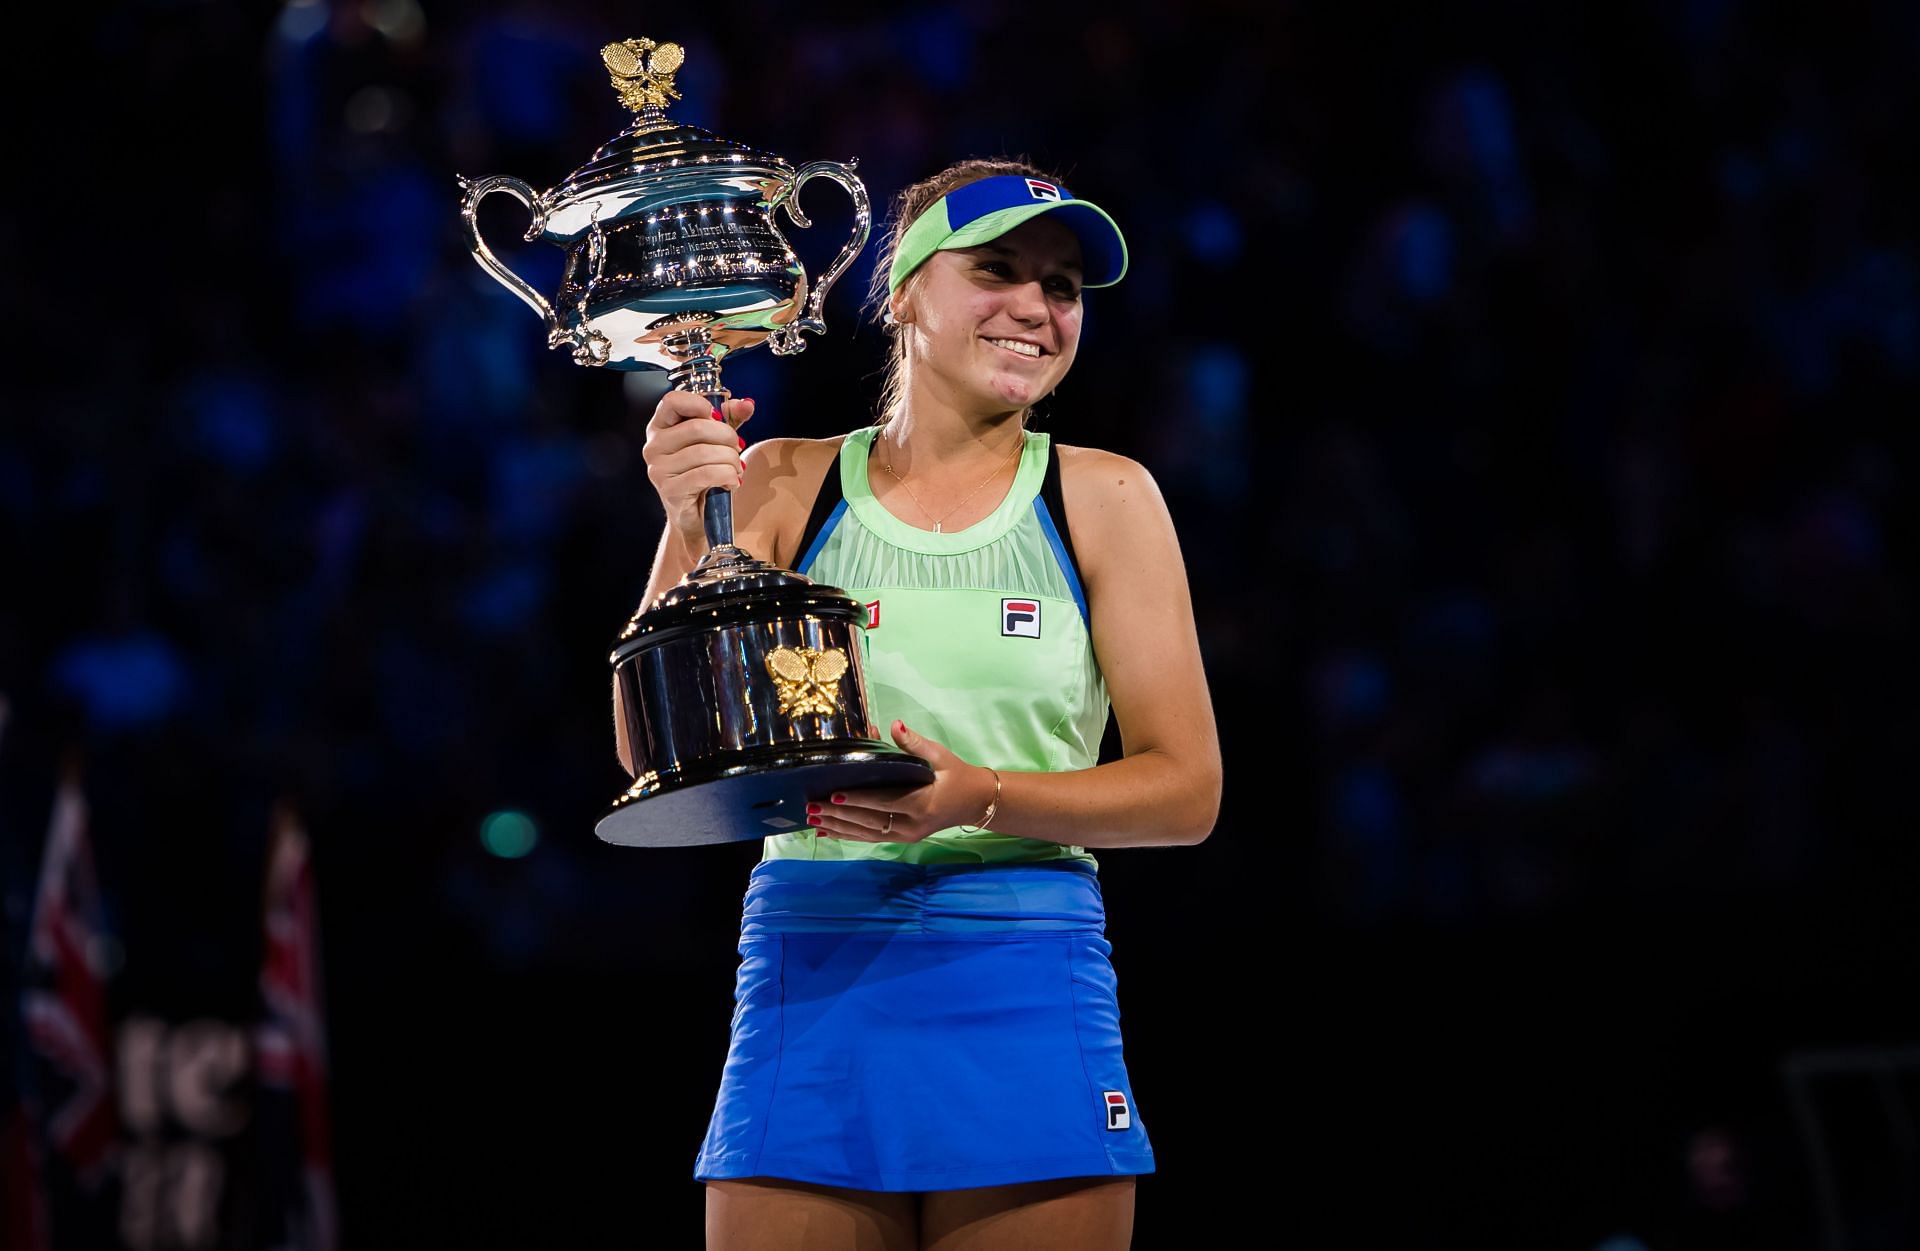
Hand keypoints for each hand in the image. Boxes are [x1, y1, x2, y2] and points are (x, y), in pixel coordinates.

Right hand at [641, 392, 754, 544]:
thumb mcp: (717, 441)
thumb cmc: (704, 474)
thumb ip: (730, 419)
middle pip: (697, 427)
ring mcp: (659, 469)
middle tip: (737, 448)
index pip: (672, 401)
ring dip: (730, 460)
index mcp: (660, 427)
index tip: (717, 416)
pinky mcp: (670, 489)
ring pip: (704, 452)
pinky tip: (730, 482)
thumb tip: (747, 405)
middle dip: (727, 437)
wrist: (696, 515)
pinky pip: (706, 474)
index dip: (699, 403)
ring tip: (736, 468)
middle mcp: (654, 446)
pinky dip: (727, 476)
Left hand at [807, 721, 995, 841]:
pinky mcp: (903, 838)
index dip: (858, 800)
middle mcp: (912, 825)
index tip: (835, 795)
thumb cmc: (957, 775)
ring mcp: (907, 835)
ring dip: (838, 827)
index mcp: (922, 803)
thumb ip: (914, 743)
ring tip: (812, 820)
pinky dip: (847, 835)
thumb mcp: (940, 756)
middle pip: (870, 821)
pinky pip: (871, 838)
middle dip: (839, 815)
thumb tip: (894, 725)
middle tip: (812, 807)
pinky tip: (827, 832)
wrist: (975, 802)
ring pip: (867, 833)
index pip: (884, 802)